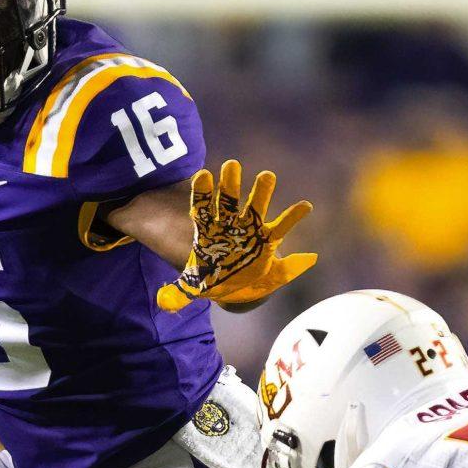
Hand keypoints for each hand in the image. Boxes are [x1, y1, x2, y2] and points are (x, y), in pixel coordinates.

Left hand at [155, 159, 316, 311]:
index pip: (202, 208)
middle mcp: (229, 224)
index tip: (203, 175)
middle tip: (232, 165)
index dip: (201, 193)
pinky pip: (281, 226)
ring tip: (267, 175)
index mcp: (208, 231)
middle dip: (230, 184)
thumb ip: (179, 294)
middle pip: (228, 200)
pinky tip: (305, 206)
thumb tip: (162, 303)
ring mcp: (249, 229)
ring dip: (261, 192)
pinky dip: (292, 217)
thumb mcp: (194, 288)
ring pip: (254, 207)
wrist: (236, 286)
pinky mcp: (267, 239)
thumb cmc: (213, 279)